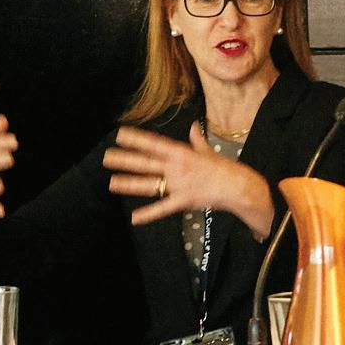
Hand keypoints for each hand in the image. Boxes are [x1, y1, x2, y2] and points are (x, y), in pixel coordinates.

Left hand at [104, 123, 272, 236]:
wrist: (238, 186)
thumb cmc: (224, 168)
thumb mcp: (208, 151)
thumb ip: (197, 139)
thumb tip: (193, 127)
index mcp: (181, 153)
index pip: (154, 144)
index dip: (136, 139)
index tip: (120, 134)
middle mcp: (177, 167)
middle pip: (146, 162)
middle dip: (125, 160)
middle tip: (106, 157)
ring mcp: (178, 184)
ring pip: (149, 184)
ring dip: (130, 184)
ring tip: (112, 183)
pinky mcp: (183, 201)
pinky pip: (162, 208)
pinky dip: (148, 214)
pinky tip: (134, 218)